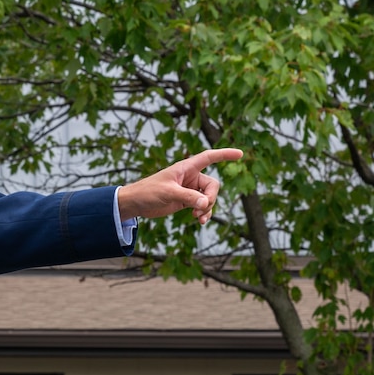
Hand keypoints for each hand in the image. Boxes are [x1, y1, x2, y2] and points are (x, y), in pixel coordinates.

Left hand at [117, 148, 243, 224]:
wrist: (135, 203)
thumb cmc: (148, 192)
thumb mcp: (168, 193)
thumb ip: (188, 197)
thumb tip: (205, 204)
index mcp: (186, 168)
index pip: (209, 157)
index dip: (225, 154)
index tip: (240, 154)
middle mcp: (190, 177)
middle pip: (213, 185)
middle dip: (210, 198)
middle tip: (201, 208)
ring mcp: (189, 190)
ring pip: (209, 197)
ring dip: (207, 208)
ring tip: (198, 217)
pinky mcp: (186, 201)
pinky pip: (202, 206)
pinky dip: (203, 213)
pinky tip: (199, 220)